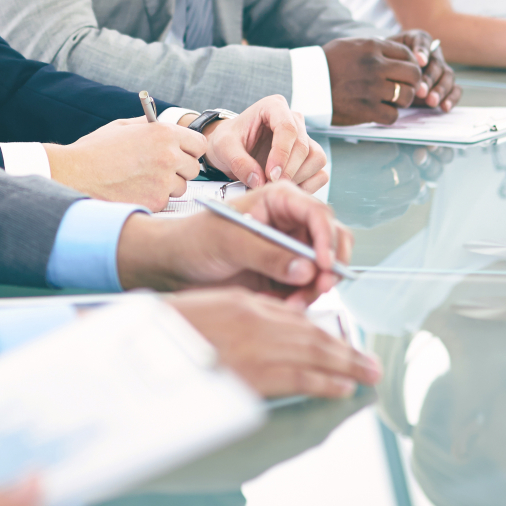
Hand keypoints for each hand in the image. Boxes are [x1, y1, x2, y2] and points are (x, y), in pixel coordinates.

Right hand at [45, 118, 203, 209]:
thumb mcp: (123, 126)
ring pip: (181, 187)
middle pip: (193, 168)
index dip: (190, 149)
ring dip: (167, 186)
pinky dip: (153, 199)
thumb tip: (165, 128)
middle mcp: (168, 156)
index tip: (181, 153)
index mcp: (163, 134)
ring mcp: (163, 182)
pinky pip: (165, 202)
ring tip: (142, 180)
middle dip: (180, 169)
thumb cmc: (95, 150)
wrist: (74, 174)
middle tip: (159, 169)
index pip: (199, 144)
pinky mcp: (155, 202)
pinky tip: (134, 191)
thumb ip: (150, 127)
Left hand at [115, 179, 351, 302]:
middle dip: (328, 267)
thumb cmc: (195, 239)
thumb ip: (267, 254)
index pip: (318, 213)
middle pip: (330, 241)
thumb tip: (306, 269)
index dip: (327, 239)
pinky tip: (281, 305)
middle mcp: (290, 222)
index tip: (323, 266)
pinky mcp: (285, 274)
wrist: (175, 264)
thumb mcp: (229, 242)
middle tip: (319, 289)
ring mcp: (289, 248)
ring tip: (290, 304)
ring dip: (313, 290)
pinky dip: (301, 299)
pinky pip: (308, 288)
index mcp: (278, 199)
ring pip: (323, 269)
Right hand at [166, 289, 380, 398]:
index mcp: (244, 303)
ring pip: (314, 354)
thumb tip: (268, 326)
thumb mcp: (207, 310)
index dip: (321, 331)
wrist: (147, 347)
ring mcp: (257, 347)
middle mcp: (257, 321)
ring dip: (345, 365)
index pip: (294, 317)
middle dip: (344, 349)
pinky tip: (342, 388)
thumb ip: (239, 315)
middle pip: (312, 334)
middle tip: (369, 362)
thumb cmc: (169, 331)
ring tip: (367, 374)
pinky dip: (326, 382)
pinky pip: (301, 378)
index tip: (338, 343)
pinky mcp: (254, 374)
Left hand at [202, 96, 326, 191]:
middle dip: (287, 170)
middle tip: (268, 185)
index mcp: (273, 107)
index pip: (287, 128)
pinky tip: (287, 189)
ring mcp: (304, 138)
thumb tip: (258, 180)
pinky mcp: (309, 156)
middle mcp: (293, 119)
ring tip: (275, 185)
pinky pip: (320, 173)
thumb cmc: (229, 140)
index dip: (281, 154)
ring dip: (298, 178)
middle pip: (303, 146)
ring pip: (316, 158)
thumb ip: (238, 162)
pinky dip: (307, 185)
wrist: (231, 148)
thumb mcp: (224, 147)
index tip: (271, 175)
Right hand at [323, 37, 423, 124]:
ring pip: (406, 96)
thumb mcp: (351, 45)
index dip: (411, 65)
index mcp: (372, 46)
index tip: (404, 73)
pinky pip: (392, 116)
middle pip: (413, 74)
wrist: (304, 83)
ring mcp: (371, 88)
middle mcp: (375, 65)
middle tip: (401, 88)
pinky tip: (378, 111)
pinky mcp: (366, 109)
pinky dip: (388, 115)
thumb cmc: (327, 64)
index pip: (409, 54)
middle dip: (411, 83)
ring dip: (400, 100)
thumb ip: (376, 47)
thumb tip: (401, 54)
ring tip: (389, 100)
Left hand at [390, 30, 459, 111]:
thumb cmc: (382, 65)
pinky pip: (455, 89)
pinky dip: (452, 98)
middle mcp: (432, 53)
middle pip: (436, 63)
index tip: (420, 61)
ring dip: (440, 90)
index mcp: (416, 41)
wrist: (383, 77)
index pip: (422, 40)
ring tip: (431, 101)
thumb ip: (391, 59)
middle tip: (420, 91)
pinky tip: (444, 107)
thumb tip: (406, 68)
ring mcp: (441, 69)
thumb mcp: (383, 58)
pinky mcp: (446, 84)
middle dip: (429, 78)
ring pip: (447, 76)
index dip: (423, 50)